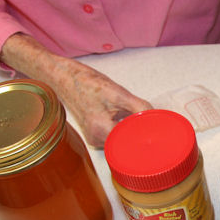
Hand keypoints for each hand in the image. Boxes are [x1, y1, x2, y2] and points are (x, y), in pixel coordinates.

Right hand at [0, 33, 150, 146]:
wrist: (63, 77)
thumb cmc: (86, 83)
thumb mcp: (118, 93)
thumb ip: (140, 108)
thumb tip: (156, 118)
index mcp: (101, 132)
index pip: (132, 142)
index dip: (145, 134)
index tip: (155, 127)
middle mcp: (96, 140)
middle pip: (128, 140)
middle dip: (137, 128)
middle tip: (138, 113)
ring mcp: (95, 139)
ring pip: (122, 136)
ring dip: (129, 125)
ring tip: (121, 109)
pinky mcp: (95, 134)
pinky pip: (115, 133)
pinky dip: (121, 123)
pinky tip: (116, 111)